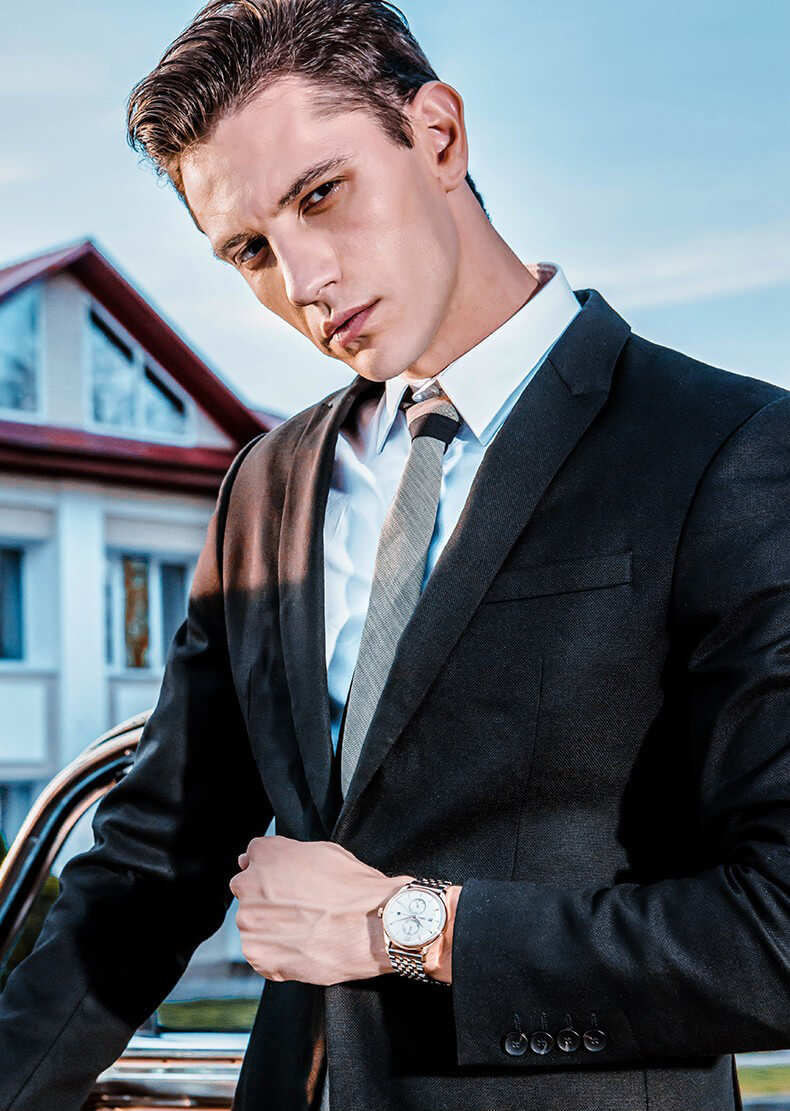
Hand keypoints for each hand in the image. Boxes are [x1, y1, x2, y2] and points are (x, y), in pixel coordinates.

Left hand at [229, 835, 413, 985]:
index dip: (272, 869)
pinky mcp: (259, 956)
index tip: (284, 881)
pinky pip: (260, 954)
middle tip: (299, 907)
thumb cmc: (353, 888)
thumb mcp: (323, 850)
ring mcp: (251, 924)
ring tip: (305, 929)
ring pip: (252, 924)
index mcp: (265, 856)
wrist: (371, 926)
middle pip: (248, 891)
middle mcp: (249, 887)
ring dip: (270, 927)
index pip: (253, 857)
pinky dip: (277, 953)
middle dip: (267, 899)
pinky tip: (302, 946)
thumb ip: (288, 852)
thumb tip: (269, 860)